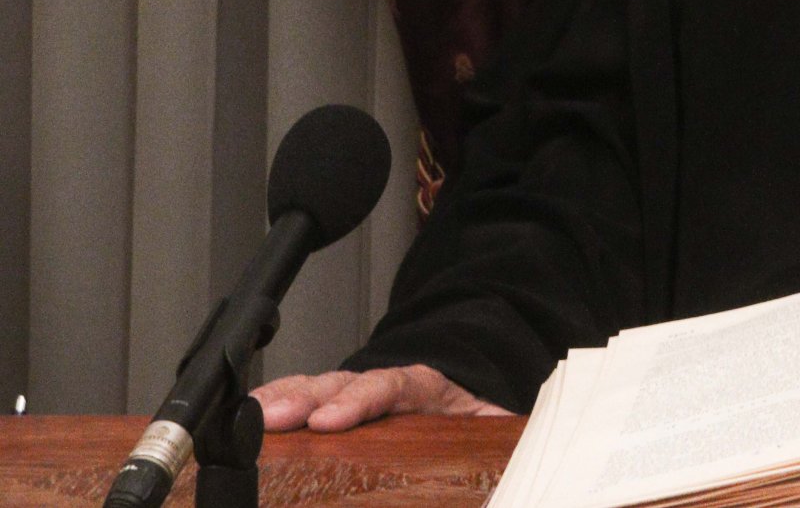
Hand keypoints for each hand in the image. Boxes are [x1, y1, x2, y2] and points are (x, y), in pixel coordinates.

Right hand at [252, 364, 509, 432]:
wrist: (467, 389)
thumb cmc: (474, 412)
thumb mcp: (495, 423)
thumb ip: (499, 434)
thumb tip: (517, 450)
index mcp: (428, 385)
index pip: (393, 384)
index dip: (361, 400)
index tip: (330, 420)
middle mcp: (386, 383)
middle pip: (343, 383)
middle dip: (307, 398)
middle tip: (277, 418)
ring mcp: (358, 391)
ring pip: (318, 387)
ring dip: (283, 400)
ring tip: (251, 418)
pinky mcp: (338, 405)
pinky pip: (305, 399)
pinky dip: (276, 403)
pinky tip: (248, 416)